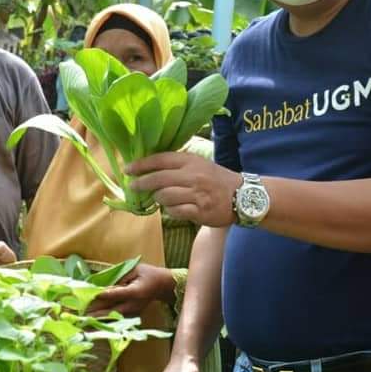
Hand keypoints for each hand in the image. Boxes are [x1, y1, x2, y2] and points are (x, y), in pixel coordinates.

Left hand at [88, 264, 174, 317]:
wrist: (163, 286)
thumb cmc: (148, 274)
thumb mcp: (135, 269)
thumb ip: (120, 276)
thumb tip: (105, 284)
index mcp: (136, 292)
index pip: (117, 293)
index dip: (105, 294)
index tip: (92, 295)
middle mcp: (133, 305)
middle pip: (112, 310)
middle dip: (95, 312)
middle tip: (81, 314)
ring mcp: (132, 312)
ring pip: (112, 317)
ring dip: (97, 318)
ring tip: (83, 320)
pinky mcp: (131, 315)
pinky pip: (115, 318)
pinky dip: (103, 319)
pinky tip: (92, 320)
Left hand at [127, 152, 242, 227]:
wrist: (243, 196)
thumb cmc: (217, 179)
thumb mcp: (200, 163)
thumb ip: (178, 164)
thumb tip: (151, 167)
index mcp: (191, 161)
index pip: (160, 160)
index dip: (141, 164)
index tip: (128, 169)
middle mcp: (193, 176)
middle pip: (158, 179)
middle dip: (141, 183)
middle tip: (132, 186)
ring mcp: (196, 194)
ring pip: (164, 196)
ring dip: (158, 198)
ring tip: (159, 198)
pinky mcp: (200, 211)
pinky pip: (175, 212)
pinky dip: (170, 211)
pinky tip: (173, 208)